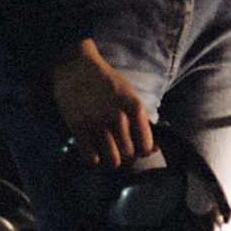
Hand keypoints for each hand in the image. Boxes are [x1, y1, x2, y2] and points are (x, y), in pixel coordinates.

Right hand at [51, 41, 154, 169]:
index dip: (142, 152)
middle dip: (127, 158)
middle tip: (120, 154)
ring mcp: (97, 123)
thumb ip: (140, 120)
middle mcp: (118, 116)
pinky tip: (94, 155)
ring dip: (111, 163)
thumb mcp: (129, 94)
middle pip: (129, 154)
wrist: (76, 67)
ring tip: (108, 157)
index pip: (146, 144)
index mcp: (134, 107)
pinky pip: (91, 158)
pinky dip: (94, 162)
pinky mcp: (78, 127)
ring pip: (112, 160)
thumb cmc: (106, 82)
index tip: (137, 151)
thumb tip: (153, 148)